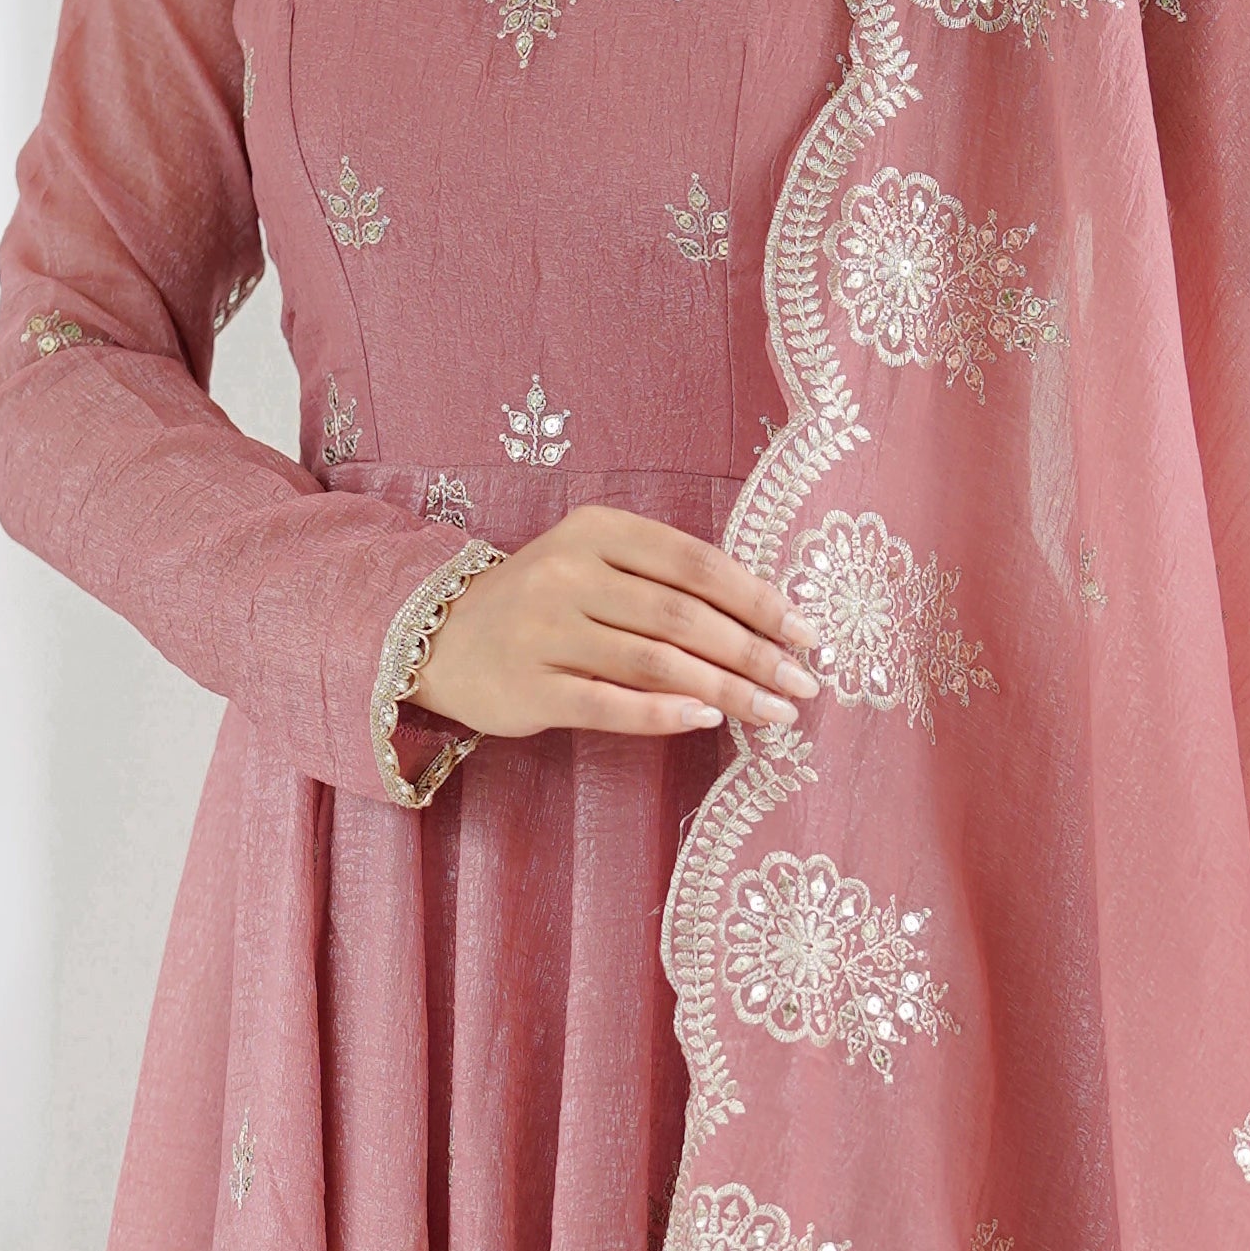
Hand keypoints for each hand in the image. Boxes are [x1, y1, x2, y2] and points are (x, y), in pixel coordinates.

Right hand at [409, 506, 823, 744]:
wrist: (443, 637)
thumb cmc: (544, 603)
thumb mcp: (597, 563)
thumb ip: (666, 580)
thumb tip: (765, 622)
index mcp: (597, 530)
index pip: (696, 562)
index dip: (758, 598)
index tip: (806, 632)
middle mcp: (570, 574)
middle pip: (684, 615)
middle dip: (754, 653)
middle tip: (804, 683)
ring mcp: (545, 631)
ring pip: (656, 662)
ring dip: (727, 690)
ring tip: (775, 712)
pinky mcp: (529, 688)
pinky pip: (608, 704)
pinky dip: (663, 715)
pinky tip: (707, 721)